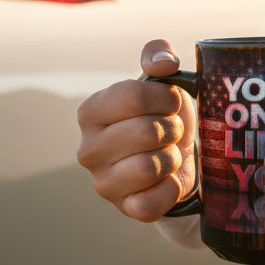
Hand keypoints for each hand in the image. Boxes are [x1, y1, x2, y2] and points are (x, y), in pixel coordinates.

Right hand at [76, 40, 197, 221]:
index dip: (165, 97)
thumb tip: (163, 63)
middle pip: (146, 132)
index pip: (133, 96)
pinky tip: (169, 179)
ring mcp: (103, 182)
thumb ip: (157, 56)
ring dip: (172, 157)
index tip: (171, 103)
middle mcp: (88, 149)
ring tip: (169, 153)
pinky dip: (170, 189)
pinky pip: (152, 203)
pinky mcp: (124, 208)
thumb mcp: (160, 81)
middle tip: (171, 130)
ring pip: (150, 167)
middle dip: (171, 128)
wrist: (176, 158)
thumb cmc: (162, 115)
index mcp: (90, 111)